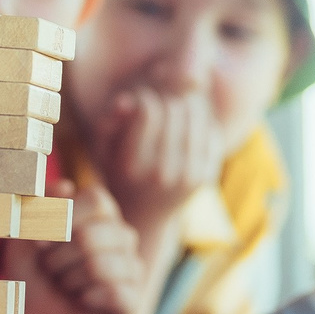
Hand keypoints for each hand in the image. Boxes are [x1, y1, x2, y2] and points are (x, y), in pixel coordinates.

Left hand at [29, 179, 146, 313]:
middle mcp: (121, 236)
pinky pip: (116, 292)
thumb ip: (39, 204)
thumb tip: (65, 186)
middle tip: (51, 269)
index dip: (63, 219)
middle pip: (90, 236)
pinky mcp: (133, 299)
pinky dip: (88, 297)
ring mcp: (132, 267)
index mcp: (100, 213)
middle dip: (57, 258)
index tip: (40, 241)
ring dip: (69, 280)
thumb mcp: (25, 234)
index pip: (96, 200)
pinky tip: (82, 300)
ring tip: (65, 285)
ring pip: (99, 265)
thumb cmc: (31, 271)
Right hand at [96, 87, 225, 233]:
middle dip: (166, 99)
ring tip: (175, 108)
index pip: (148, 110)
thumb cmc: (118, 173)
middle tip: (160, 103)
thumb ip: (108, 123)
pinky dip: (202, 123)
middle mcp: (160, 174)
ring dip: (186, 105)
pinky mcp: (205, 178)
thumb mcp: (103, 151)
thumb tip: (126, 100)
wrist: (145, 215)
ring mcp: (186, 178)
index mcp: (131, 166)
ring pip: (196, 118)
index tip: (140, 102)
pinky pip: (211, 133)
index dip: (144, 98)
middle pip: (174, 110)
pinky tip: (189, 124)